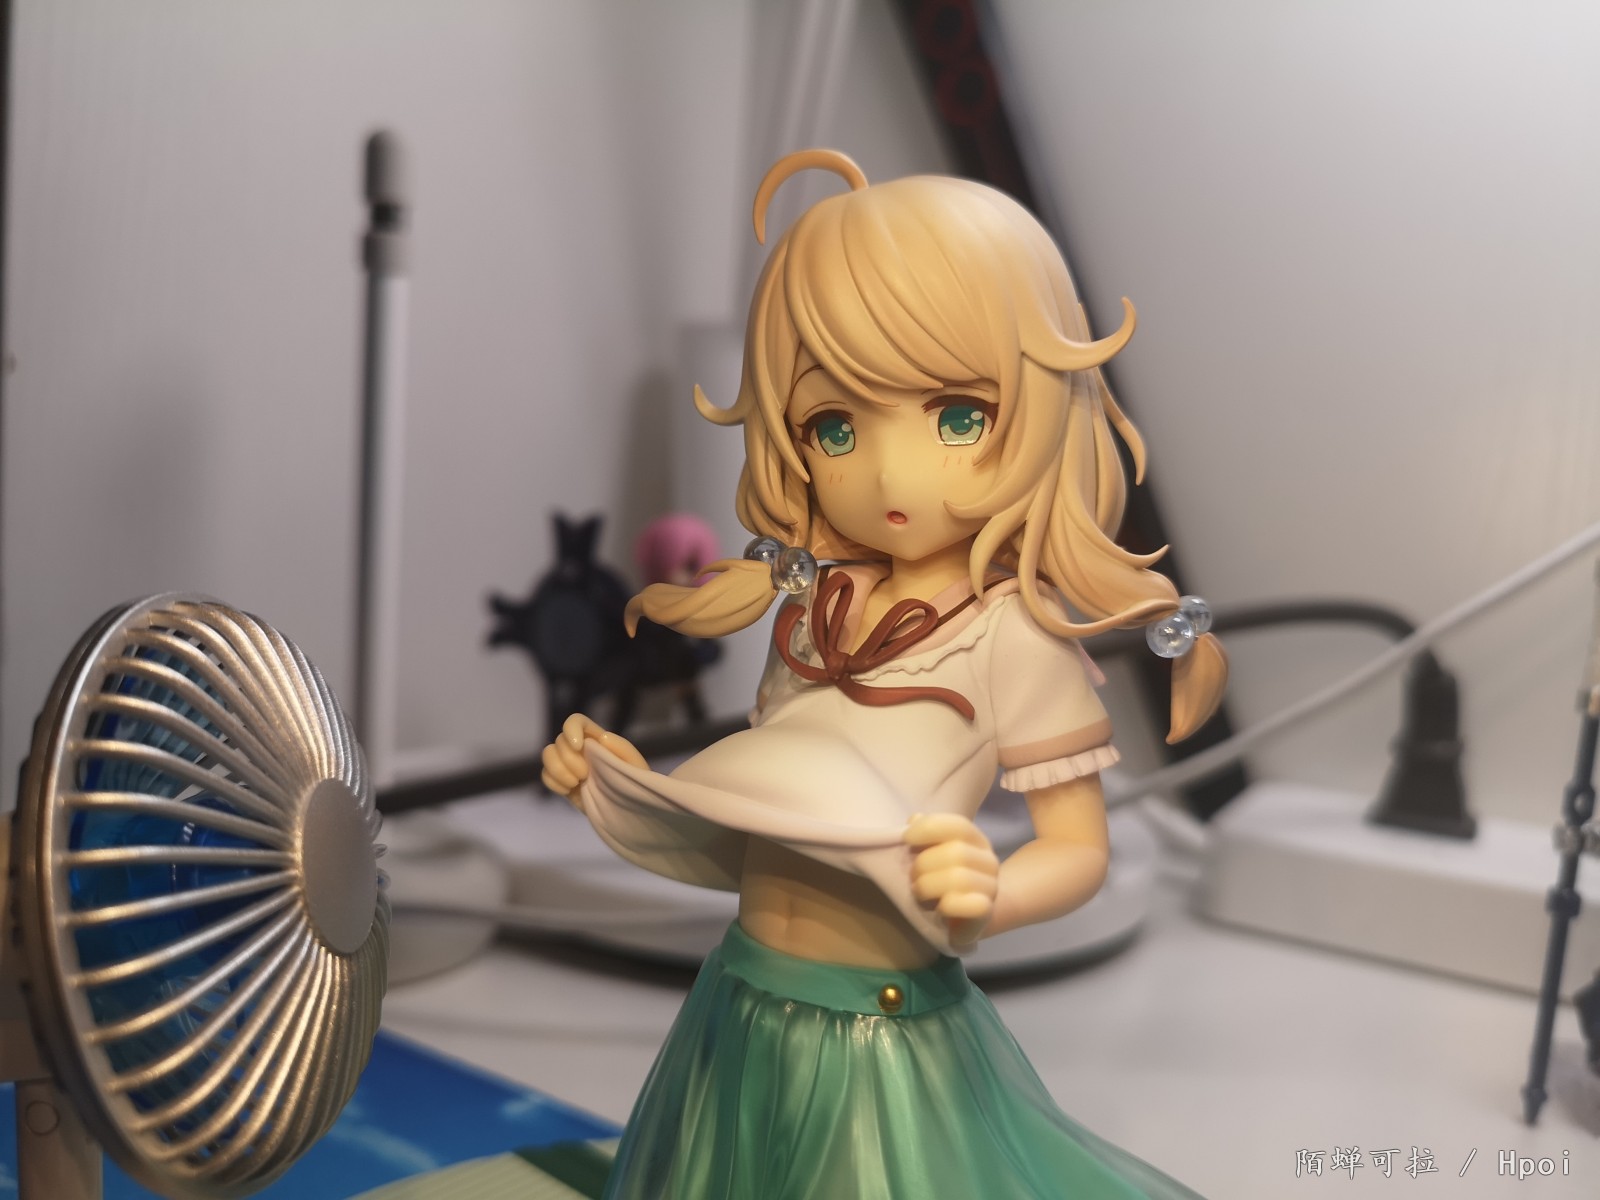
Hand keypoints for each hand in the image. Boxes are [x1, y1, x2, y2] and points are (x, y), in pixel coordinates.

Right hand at [539, 714, 646, 808]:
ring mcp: (568, 765)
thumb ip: (622, 749)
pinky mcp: (562, 782)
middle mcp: (580, 748)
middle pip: (559, 740)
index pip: (576, 721)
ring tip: (575, 783)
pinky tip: (568, 791)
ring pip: (547, 754)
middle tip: (585, 775)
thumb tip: (601, 738)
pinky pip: (545, 775)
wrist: (628, 810)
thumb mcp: (636, 766)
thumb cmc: (636, 783)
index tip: (578, 746)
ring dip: (557, 769)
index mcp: (597, 739)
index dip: (571, 729)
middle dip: (569, 759)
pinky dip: (553, 783)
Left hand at [904, 812, 998, 948]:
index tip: (906, 838)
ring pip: (959, 878)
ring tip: (919, 893)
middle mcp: (988, 861)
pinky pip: (970, 905)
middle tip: (912, 877)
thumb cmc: (940, 882)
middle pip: (957, 852)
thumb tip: (914, 819)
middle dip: (924, 864)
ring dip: (928, 886)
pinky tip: (939, 908)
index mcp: (976, 841)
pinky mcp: (986, 911)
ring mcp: (991, 887)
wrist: (963, 918)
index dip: (929, 828)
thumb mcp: (931, 854)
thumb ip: (923, 835)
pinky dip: (948, 906)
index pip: (959, 825)